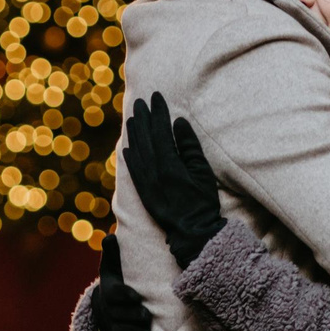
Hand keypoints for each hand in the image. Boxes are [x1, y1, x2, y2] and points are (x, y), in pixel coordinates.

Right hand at [89, 234, 154, 330]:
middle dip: (134, 316)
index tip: (137, 297)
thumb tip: (111, 236)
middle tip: (146, 315)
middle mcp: (108, 311)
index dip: (125, 296)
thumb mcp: (112, 266)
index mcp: (109, 291)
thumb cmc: (116, 281)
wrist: (107, 306)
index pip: (115, 294)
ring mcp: (113, 327)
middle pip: (121, 315)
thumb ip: (113, 252)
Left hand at [123, 92, 225, 269]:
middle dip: (143, 118)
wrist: (193, 233)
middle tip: (140, 102)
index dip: (158, 113)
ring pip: (136, 152)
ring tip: (133, 118)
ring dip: (134, 133)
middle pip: (145, 139)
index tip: (157, 98)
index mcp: (169, 165)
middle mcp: (153, 173)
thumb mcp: (203, 172)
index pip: (160, 132)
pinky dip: (128, 156)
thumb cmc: (203, 202)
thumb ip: (189, 147)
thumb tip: (178, 122)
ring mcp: (146, 184)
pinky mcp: (143, 194)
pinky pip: (132, 170)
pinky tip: (126, 146)